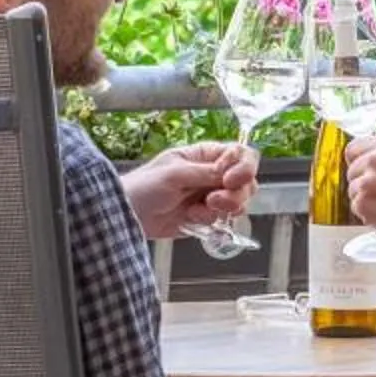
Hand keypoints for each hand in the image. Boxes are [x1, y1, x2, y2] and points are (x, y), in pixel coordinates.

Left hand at [125, 141, 258, 241]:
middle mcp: (214, 174)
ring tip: (197, 211)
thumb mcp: (175, 174)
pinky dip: (210, 222)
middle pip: (247, 182)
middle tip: (212, 200)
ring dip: (224, 209)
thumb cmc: (145, 186)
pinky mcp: (207, 217)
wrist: (129, 215)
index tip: (230, 180)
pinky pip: (224, 221)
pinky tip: (190, 219)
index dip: (244, 167)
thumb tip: (230, 172)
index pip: (241, 154)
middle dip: (234, 194)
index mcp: (207, 155)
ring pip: (239, 203)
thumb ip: (206, 172)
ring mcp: (212, 197)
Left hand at [344, 136, 375, 254]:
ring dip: (364, 197)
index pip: (353, 148)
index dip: (358, 160)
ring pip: (352, 188)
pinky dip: (366, 212)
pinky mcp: (362, 202)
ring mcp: (367, 181)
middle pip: (351, 169)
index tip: (366, 170)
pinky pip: (355, 206)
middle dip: (362, 180)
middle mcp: (375, 159)